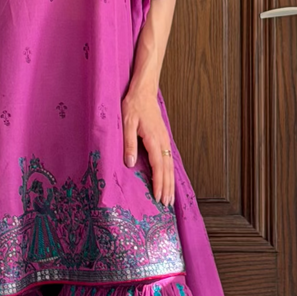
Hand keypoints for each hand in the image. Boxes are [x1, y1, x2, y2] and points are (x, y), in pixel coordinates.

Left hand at [121, 84, 174, 206]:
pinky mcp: (163, 139)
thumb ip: (129, 143)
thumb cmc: (133, 105)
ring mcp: (165, 140)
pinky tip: (168, 180)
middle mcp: (162, 142)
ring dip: (170, 182)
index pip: (158, 166)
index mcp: (154, 139)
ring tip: (169, 197)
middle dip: (167, 187)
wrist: (144, 92)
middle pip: (167, 169)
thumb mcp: (126, 123)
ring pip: (170, 165)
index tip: (158, 197)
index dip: (158, 183)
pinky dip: (169, 172)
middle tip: (166, 204)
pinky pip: (168, 159)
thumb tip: (131, 163)